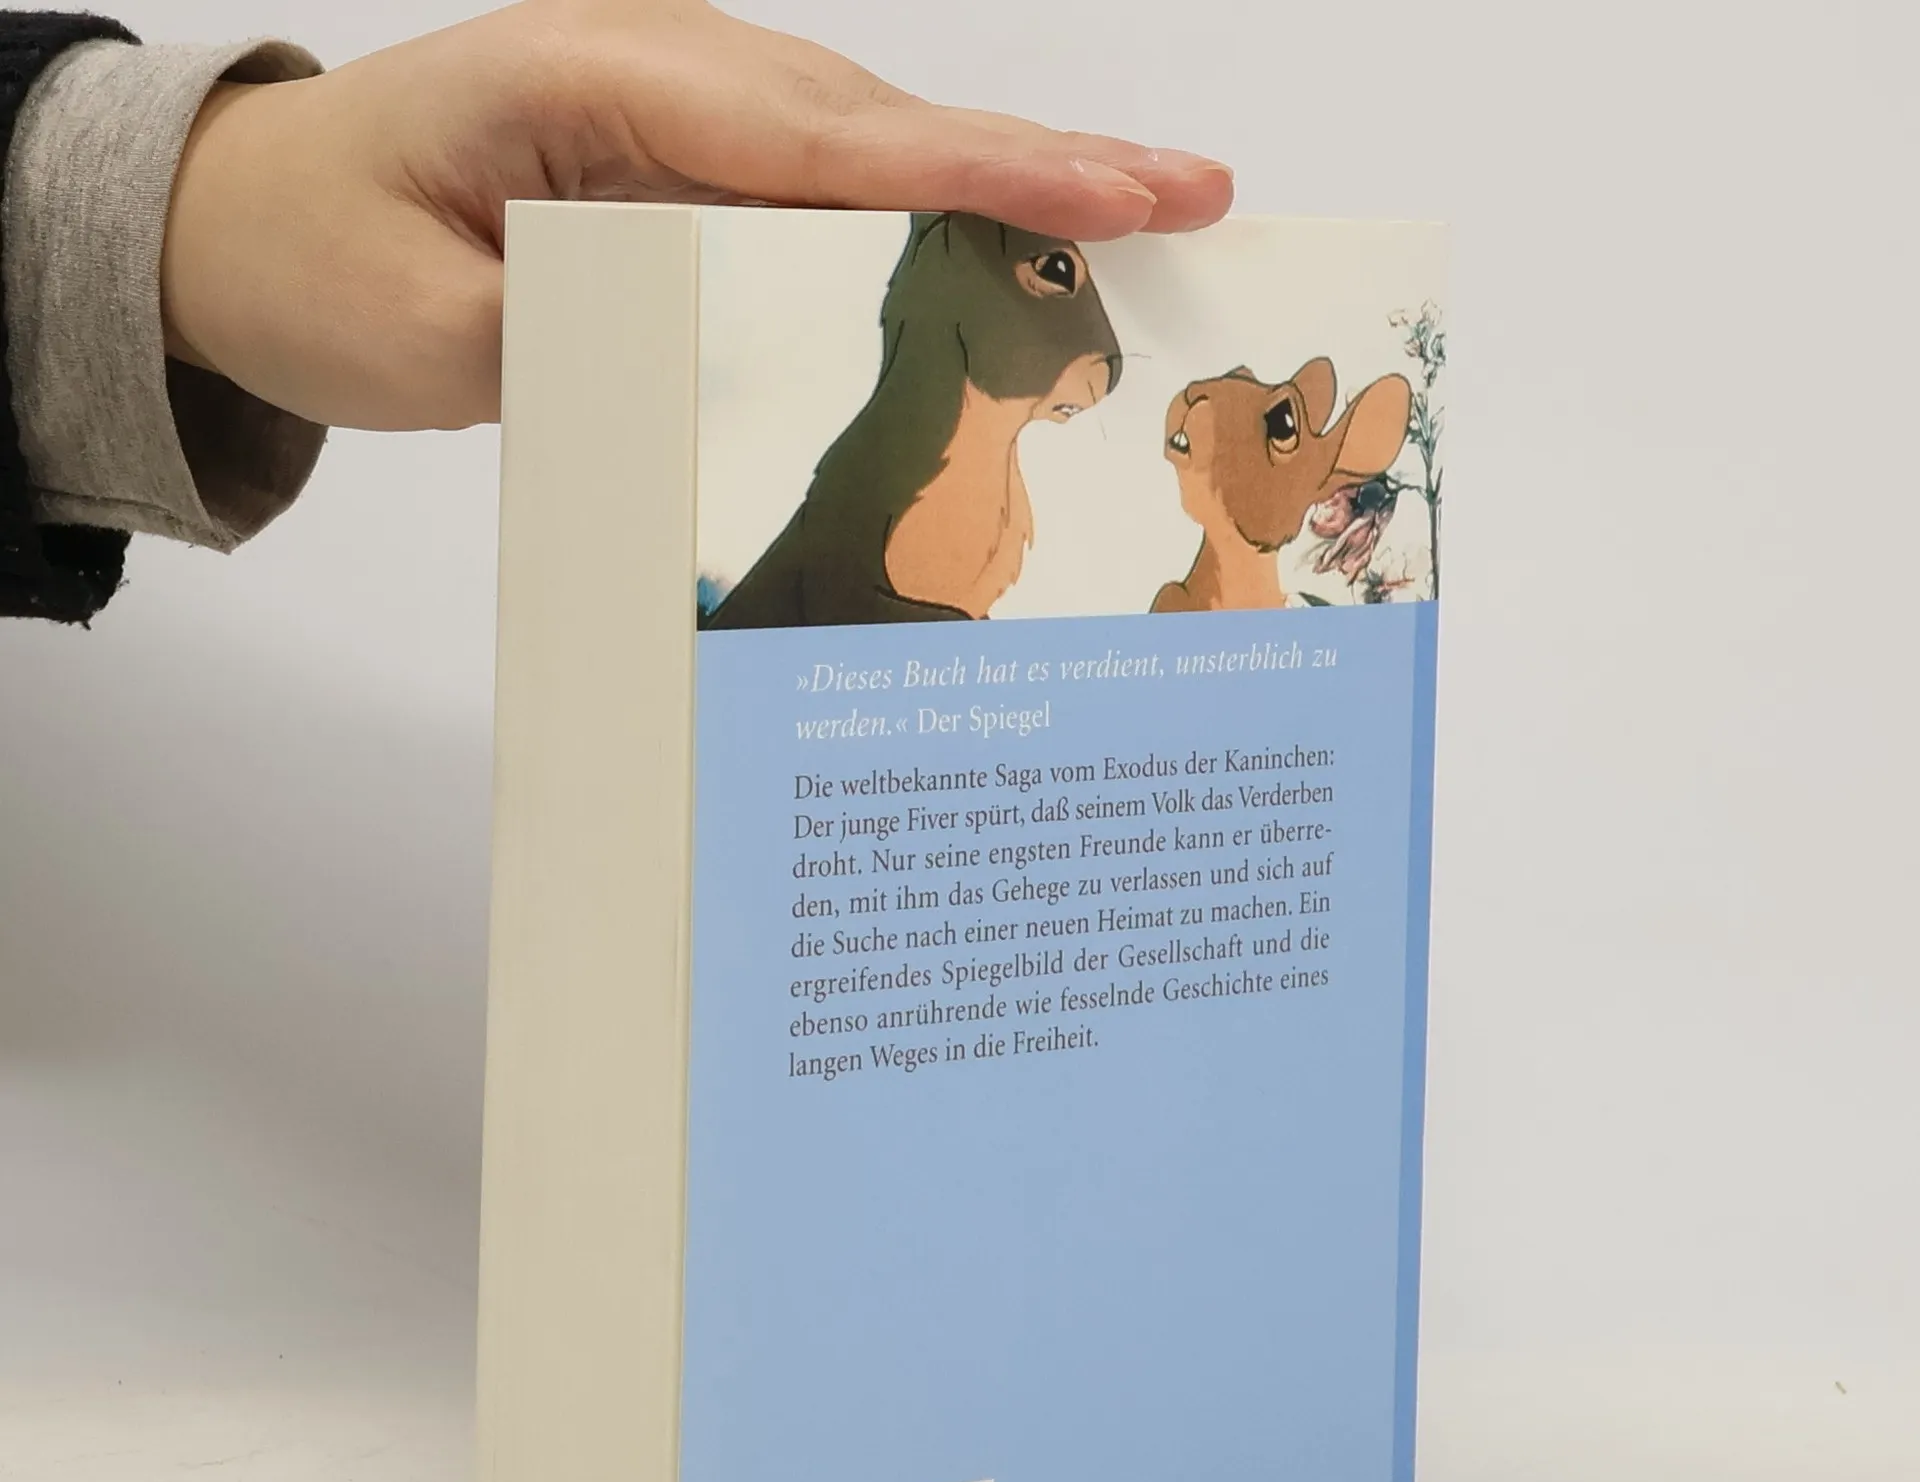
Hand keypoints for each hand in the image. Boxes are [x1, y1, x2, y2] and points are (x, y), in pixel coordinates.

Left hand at [160, 0, 1234, 433]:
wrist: (249, 220)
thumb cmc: (320, 253)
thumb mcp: (428, 329)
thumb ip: (581, 346)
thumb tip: (731, 375)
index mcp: (594, 85)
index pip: (816, 138)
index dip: (972, 169)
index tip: (1109, 193)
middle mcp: (665, 77)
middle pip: (883, 125)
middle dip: (1046, 166)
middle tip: (1201, 196)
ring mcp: (686, 118)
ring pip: (878, 153)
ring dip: (1013, 192)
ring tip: (1154, 225)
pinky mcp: (695, 175)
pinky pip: (835, 197)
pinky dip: (935, 227)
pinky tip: (1018, 260)